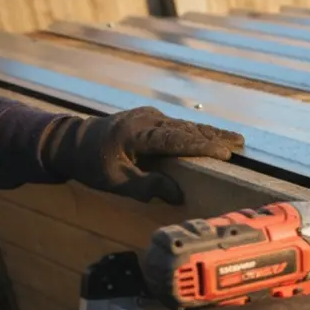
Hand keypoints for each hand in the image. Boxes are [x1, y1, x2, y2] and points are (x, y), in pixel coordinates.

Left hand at [42, 107, 244, 204]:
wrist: (68, 141)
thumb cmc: (91, 165)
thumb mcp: (115, 182)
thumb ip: (147, 187)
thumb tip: (177, 193)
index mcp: (138, 134)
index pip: (177, 140)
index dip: (203, 147)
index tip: (225, 154)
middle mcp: (147, 120)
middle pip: (187, 129)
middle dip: (215, 137)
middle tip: (240, 144)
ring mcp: (148, 115)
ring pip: (185, 125)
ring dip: (209, 133)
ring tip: (235, 140)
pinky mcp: (149, 117)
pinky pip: (177, 125)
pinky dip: (196, 132)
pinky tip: (211, 137)